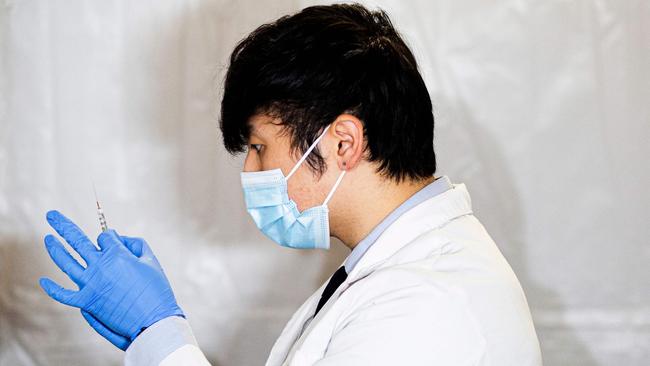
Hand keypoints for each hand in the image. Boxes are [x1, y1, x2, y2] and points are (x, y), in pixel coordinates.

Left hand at [39, 210, 183, 349]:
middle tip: (52, 215)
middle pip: (76, 240)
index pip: (104, 236)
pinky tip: (44, 281)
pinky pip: (64, 294)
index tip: (115, 242)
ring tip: (48, 238)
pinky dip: (53, 288)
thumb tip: (118, 238)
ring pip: (66, 262)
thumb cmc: (157, 291)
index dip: (110, 237)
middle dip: (63, 225)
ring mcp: (90, 285)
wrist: (153, 322)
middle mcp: (99, 266)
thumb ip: (135, 244)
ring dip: (55, 248)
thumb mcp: (151, 261)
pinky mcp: (87, 302)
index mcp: (117, 255)